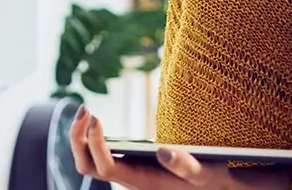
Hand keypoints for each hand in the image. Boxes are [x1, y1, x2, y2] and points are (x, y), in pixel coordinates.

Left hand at [70, 106, 232, 189]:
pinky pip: (99, 155)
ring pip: (89, 162)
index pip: (106, 168)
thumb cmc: (211, 179)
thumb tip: (163, 151)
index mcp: (143, 183)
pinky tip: (96, 120)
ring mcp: (126, 173)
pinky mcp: (129, 164)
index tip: (96, 117)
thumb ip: (186, 166)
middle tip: (85, 109)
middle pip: (87, 166)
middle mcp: (129, 180)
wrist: (214, 187)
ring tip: (86, 111)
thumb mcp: (206, 173)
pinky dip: (91, 138)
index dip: (95, 144)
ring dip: (81, 138)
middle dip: (78, 139)